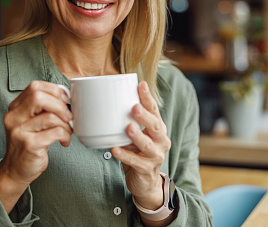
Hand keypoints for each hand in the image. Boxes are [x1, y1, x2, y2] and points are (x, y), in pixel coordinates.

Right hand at [0, 81, 72, 212]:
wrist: (16, 170)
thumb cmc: (29, 143)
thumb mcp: (32, 122)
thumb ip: (43, 108)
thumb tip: (66, 96)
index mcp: (15, 108)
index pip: (35, 87)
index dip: (54, 90)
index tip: (64, 100)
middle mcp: (13, 117)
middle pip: (39, 97)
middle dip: (60, 105)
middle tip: (68, 116)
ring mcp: (19, 131)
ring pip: (50, 116)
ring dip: (65, 124)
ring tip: (67, 131)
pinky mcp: (29, 145)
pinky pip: (55, 132)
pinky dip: (65, 135)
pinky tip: (64, 141)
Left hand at [112, 81, 170, 210]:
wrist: (146, 183)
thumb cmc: (138, 154)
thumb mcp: (137, 137)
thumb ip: (128, 124)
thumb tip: (107, 105)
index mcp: (158, 129)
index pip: (154, 110)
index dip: (148, 98)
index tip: (141, 84)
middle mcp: (161, 141)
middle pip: (155, 126)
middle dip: (145, 116)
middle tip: (134, 107)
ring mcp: (156, 156)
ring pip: (147, 145)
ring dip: (137, 136)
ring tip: (128, 128)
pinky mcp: (147, 169)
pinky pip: (135, 161)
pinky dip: (125, 155)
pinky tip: (115, 150)